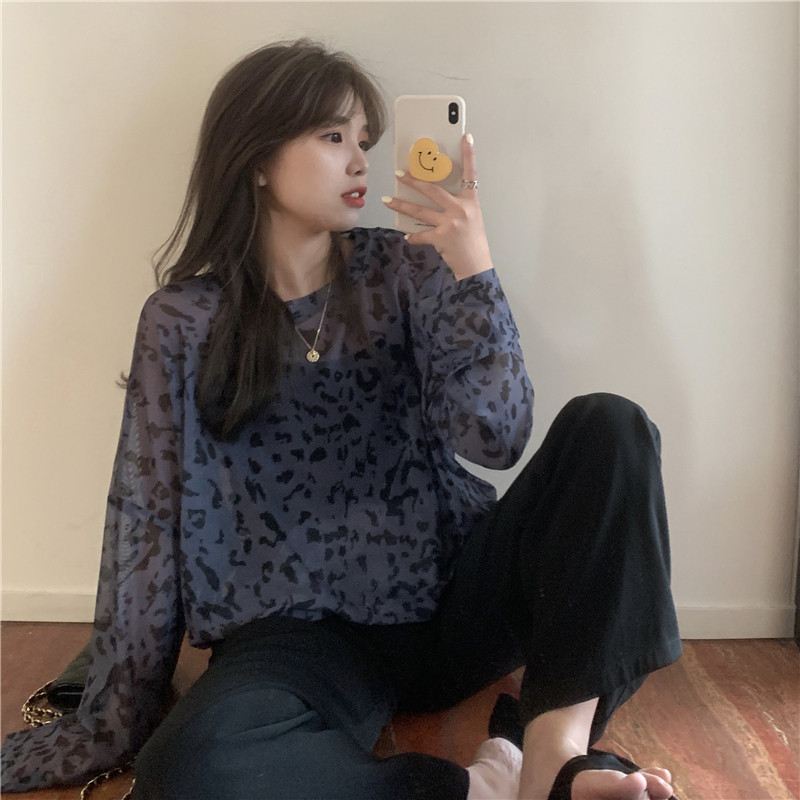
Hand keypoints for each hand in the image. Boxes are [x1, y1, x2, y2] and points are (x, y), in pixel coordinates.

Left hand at [382, 134, 494, 280]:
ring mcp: (450, 223)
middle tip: (399, 173)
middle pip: (433, 190)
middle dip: (413, 181)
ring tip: (386, 199)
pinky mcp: (441, 237)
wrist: (476, 264)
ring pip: (419, 211)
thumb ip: (457, 206)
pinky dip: (413, 236)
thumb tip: (437, 197)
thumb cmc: (474, 242)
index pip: (471, 174)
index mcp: (470, 201)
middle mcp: (460, 209)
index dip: (469, 155)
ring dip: (401, 205)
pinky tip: (406, 236)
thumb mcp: (472, 218)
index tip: (466, 137)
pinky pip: (420, 235)